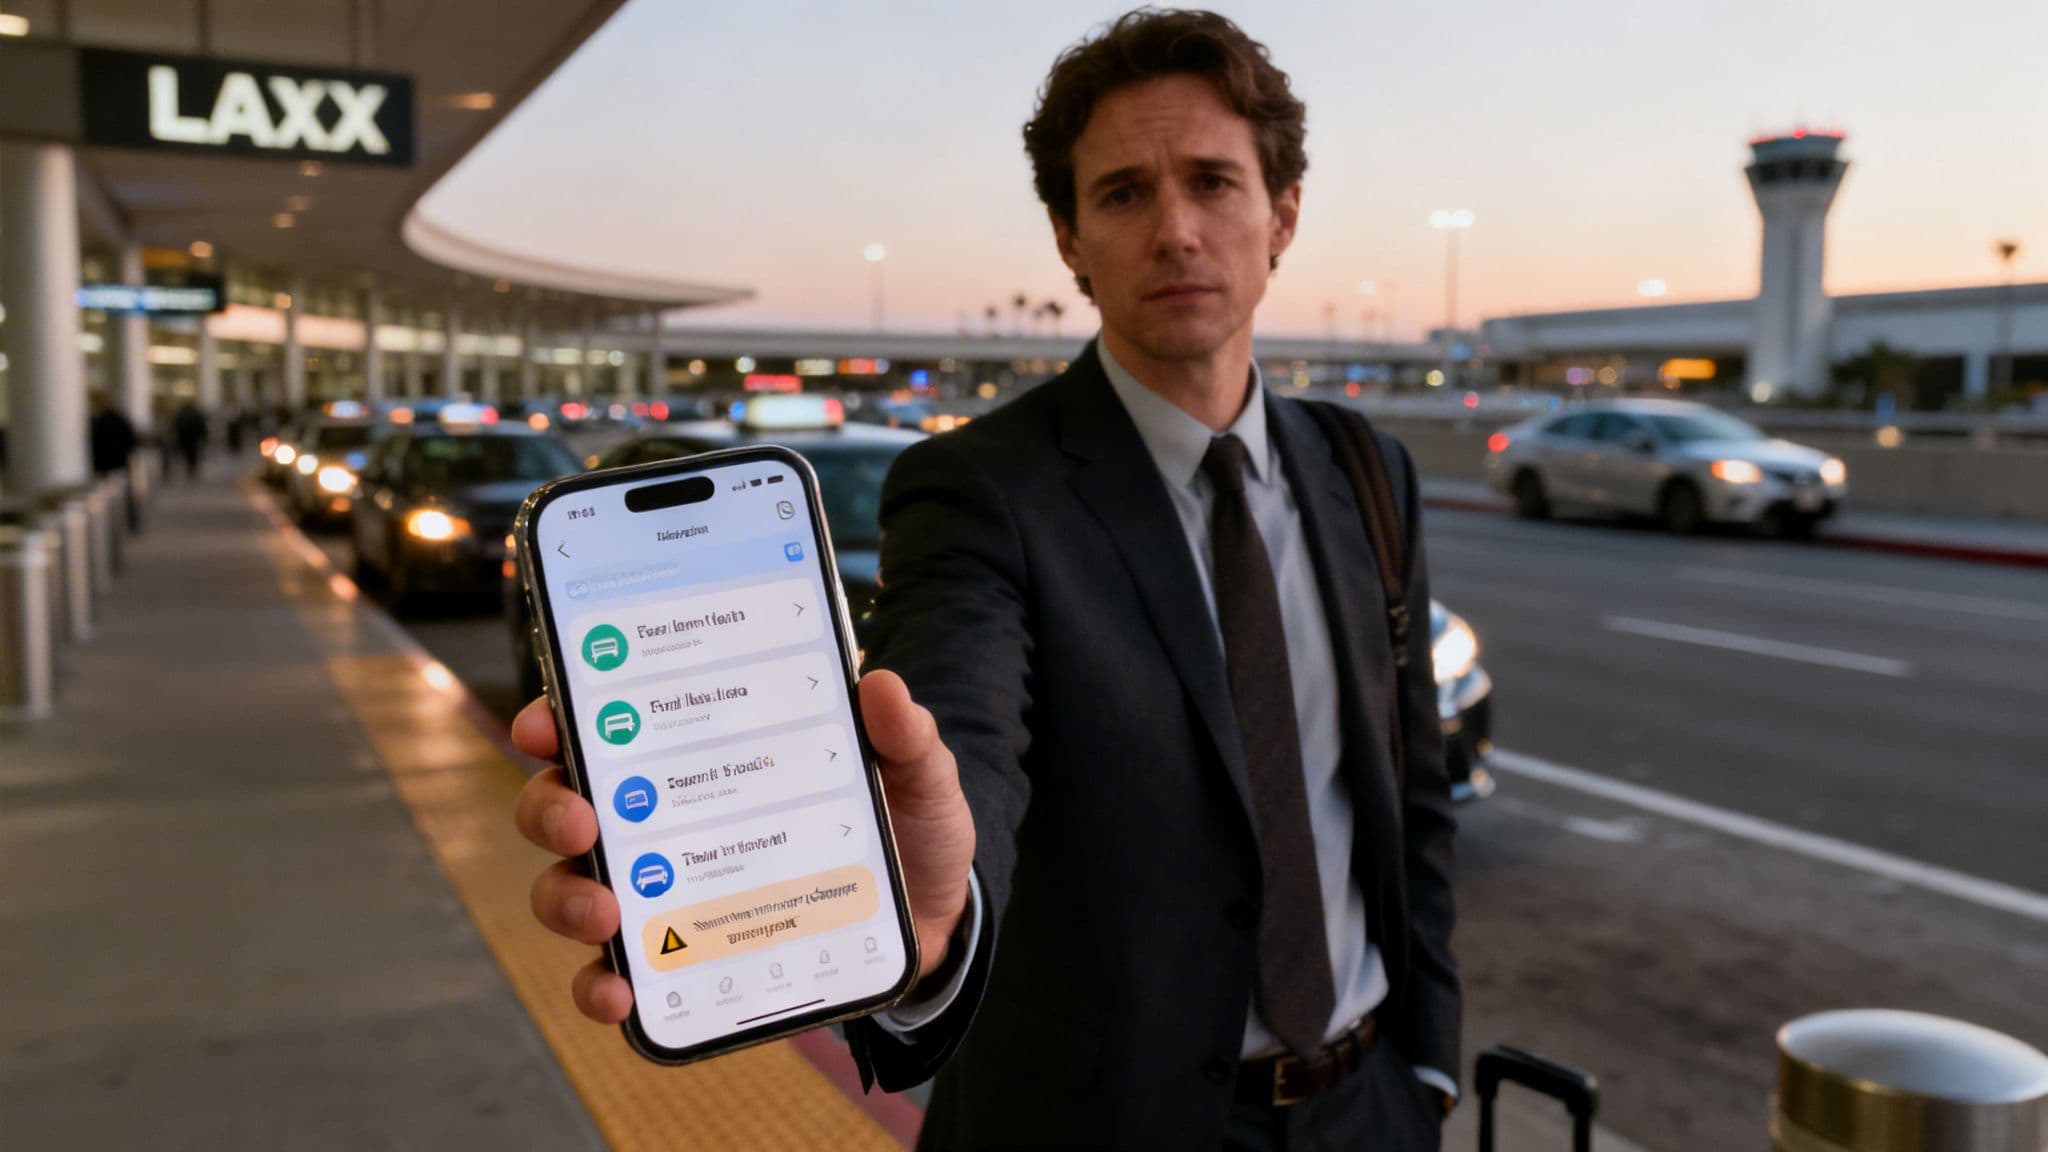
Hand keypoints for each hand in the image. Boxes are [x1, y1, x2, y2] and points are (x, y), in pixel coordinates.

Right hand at [511, 669, 975, 1025]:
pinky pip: (612, 978)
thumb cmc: (904, 829)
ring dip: (567, 898)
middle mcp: (665, 816)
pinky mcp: (681, 959)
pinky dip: (598, 988)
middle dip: (552, 809)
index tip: (546, 721)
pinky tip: (619, 995)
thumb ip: (905, 736)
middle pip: (567, 802)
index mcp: (704, 753)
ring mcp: (664, 890)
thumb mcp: (918, 777)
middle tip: (582, 822)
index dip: (560, 715)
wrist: (933, 922)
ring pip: (572, 887)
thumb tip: (880, 686)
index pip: (612, 722)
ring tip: (605, 914)